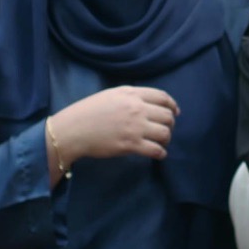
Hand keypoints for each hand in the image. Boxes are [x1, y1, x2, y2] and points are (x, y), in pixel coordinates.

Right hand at [49, 86, 179, 165]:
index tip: (175, 113)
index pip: (163, 97)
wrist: (73, 129)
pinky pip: (156, 150)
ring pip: (165, 133)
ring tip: (161, 143)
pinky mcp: (131, 145)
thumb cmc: (88, 111)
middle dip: (170, 124)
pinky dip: (161, 153)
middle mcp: (137, 108)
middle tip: (165, 130)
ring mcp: (135, 127)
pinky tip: (158, 154)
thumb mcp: (111, 94)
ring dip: (166, 139)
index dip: (172, 106)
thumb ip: (131, 96)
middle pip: (167, 116)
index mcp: (132, 94)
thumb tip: (149, 104)